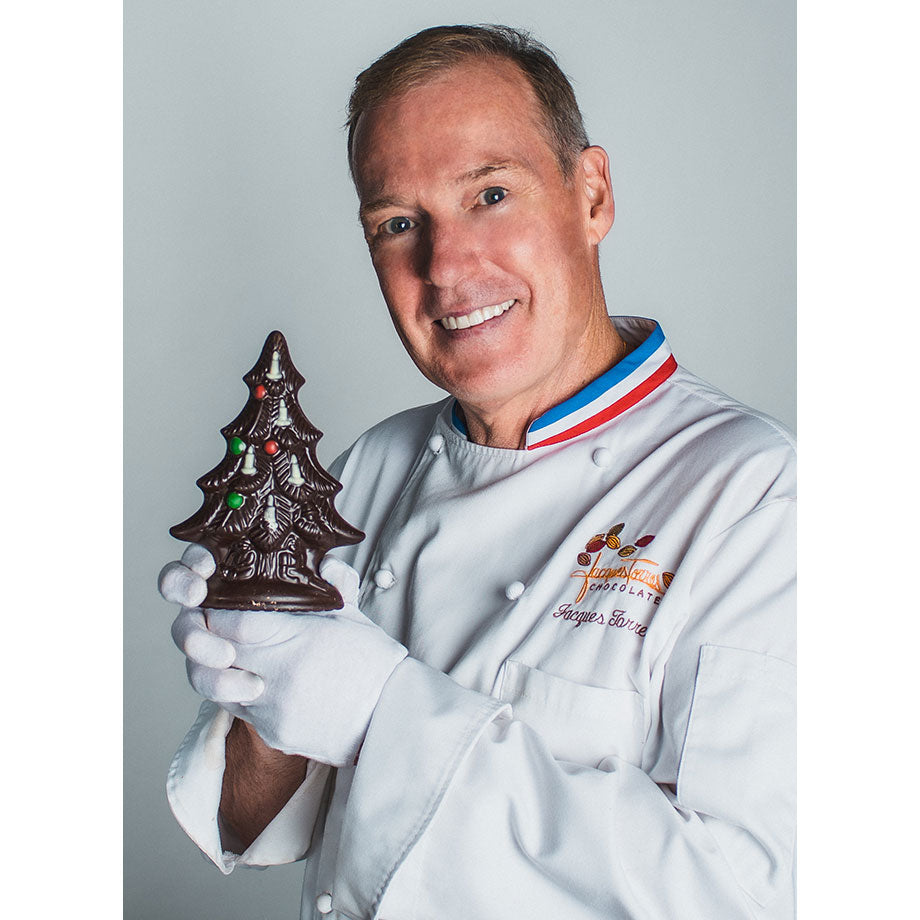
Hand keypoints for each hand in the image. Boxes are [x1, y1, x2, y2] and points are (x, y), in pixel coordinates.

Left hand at [159, 547, 406, 764]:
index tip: (223, 603)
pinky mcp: (274, 734)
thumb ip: (332, 584)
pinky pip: (239, 711)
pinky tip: (259, 682)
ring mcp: (274, 710)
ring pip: (220, 685)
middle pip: (218, 652)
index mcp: (299, 641)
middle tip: (221, 625)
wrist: (394, 720)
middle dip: (213, 636)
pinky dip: (241, 694)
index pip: (233, 622)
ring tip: (235, 657)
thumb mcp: (354, 616)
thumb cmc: (376, 665)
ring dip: (220, 669)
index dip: (222, 610)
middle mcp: (280, 678)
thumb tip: (322, 560)